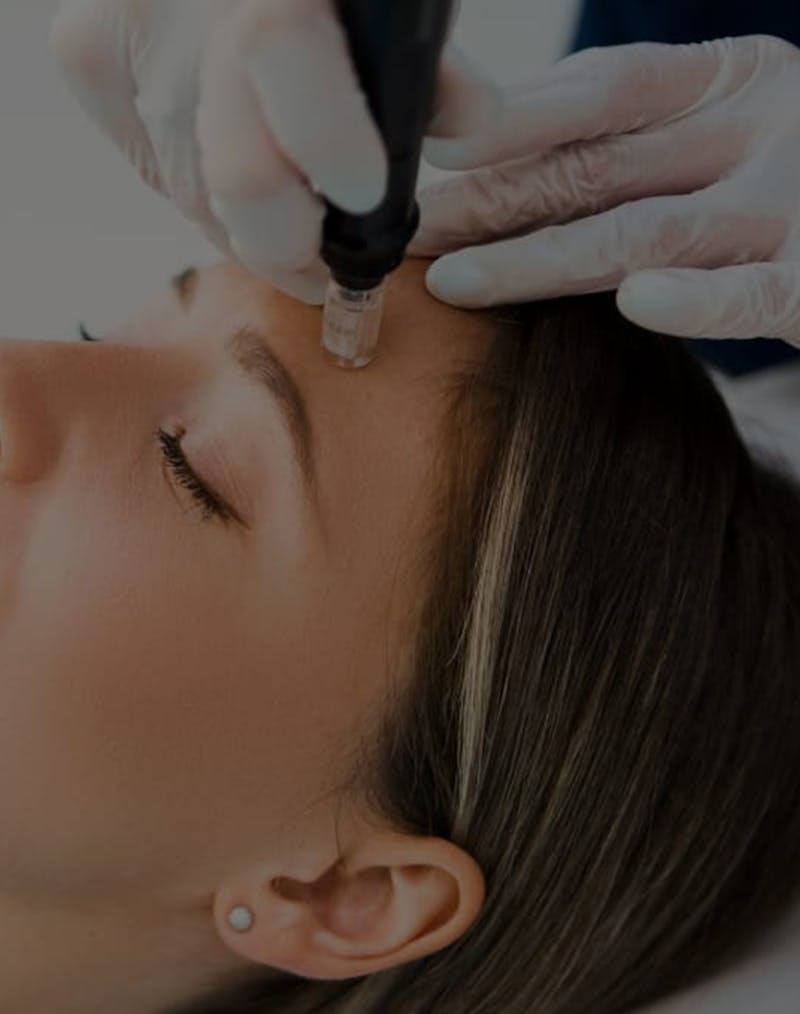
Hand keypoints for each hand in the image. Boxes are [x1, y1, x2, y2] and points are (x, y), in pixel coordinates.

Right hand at [49, 0, 499, 304]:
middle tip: (323, 264)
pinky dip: (206, 196)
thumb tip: (468, 126)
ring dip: (254, 227)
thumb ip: (428, 65)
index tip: (366, 199)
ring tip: (289, 213)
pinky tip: (239, 170)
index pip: (280, 48)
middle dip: (291, 243)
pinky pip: (158, 175)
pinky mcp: (87, 58)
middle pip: (233, 167)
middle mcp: (174, 0)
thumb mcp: (385, 7)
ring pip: (196, 195)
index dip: (327, 139)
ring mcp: (120, 32)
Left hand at [409, 35, 799, 347]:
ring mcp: (796, 207)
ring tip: (455, 284)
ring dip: (544, 260)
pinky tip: (634, 305)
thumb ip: (638, 138)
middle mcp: (764, 130)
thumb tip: (494, 158)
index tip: (427, 151)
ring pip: (645, 232)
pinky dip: (695, 302)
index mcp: (737, 81)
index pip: (604, 92)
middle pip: (600, 165)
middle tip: (405, 231)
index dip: (512, 119)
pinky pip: (751, 297)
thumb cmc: (794, 185)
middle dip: (493, 201)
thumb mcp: (727, 130)